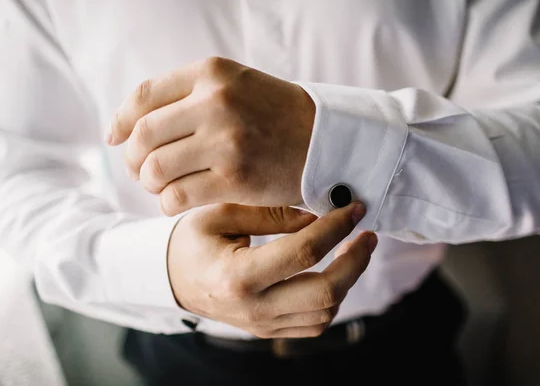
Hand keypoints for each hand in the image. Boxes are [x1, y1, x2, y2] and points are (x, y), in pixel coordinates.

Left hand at [108, 56, 315, 215]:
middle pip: (143, 135)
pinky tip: (175, 202)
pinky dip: (167, 203)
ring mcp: (226, 141)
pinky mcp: (235, 178)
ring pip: (155, 169)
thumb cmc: (277, 115)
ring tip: (159, 187)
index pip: (144, 97)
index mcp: (212, 73)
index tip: (114, 138)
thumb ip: (188, 96)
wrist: (328, 140)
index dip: (121, 120)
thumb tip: (128, 124)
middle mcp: (216, 102)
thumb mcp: (236, 86)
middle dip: (131, 158)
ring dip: (149, 183)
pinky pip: (177, 196)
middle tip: (137, 171)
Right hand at [167, 202, 376, 338]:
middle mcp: (254, 308)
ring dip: (348, 279)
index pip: (302, 253)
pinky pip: (315, 323)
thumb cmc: (193, 241)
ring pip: (326, 311)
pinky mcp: (270, 330)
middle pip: (325, 292)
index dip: (335, 228)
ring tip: (351, 248)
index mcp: (238, 276)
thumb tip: (315, 215)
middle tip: (366, 234)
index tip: (353, 208)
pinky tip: (333, 271)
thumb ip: (269, 214)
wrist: (173, 279)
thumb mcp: (220, 215)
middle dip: (356, 262)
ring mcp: (263, 325)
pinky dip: (334, 298)